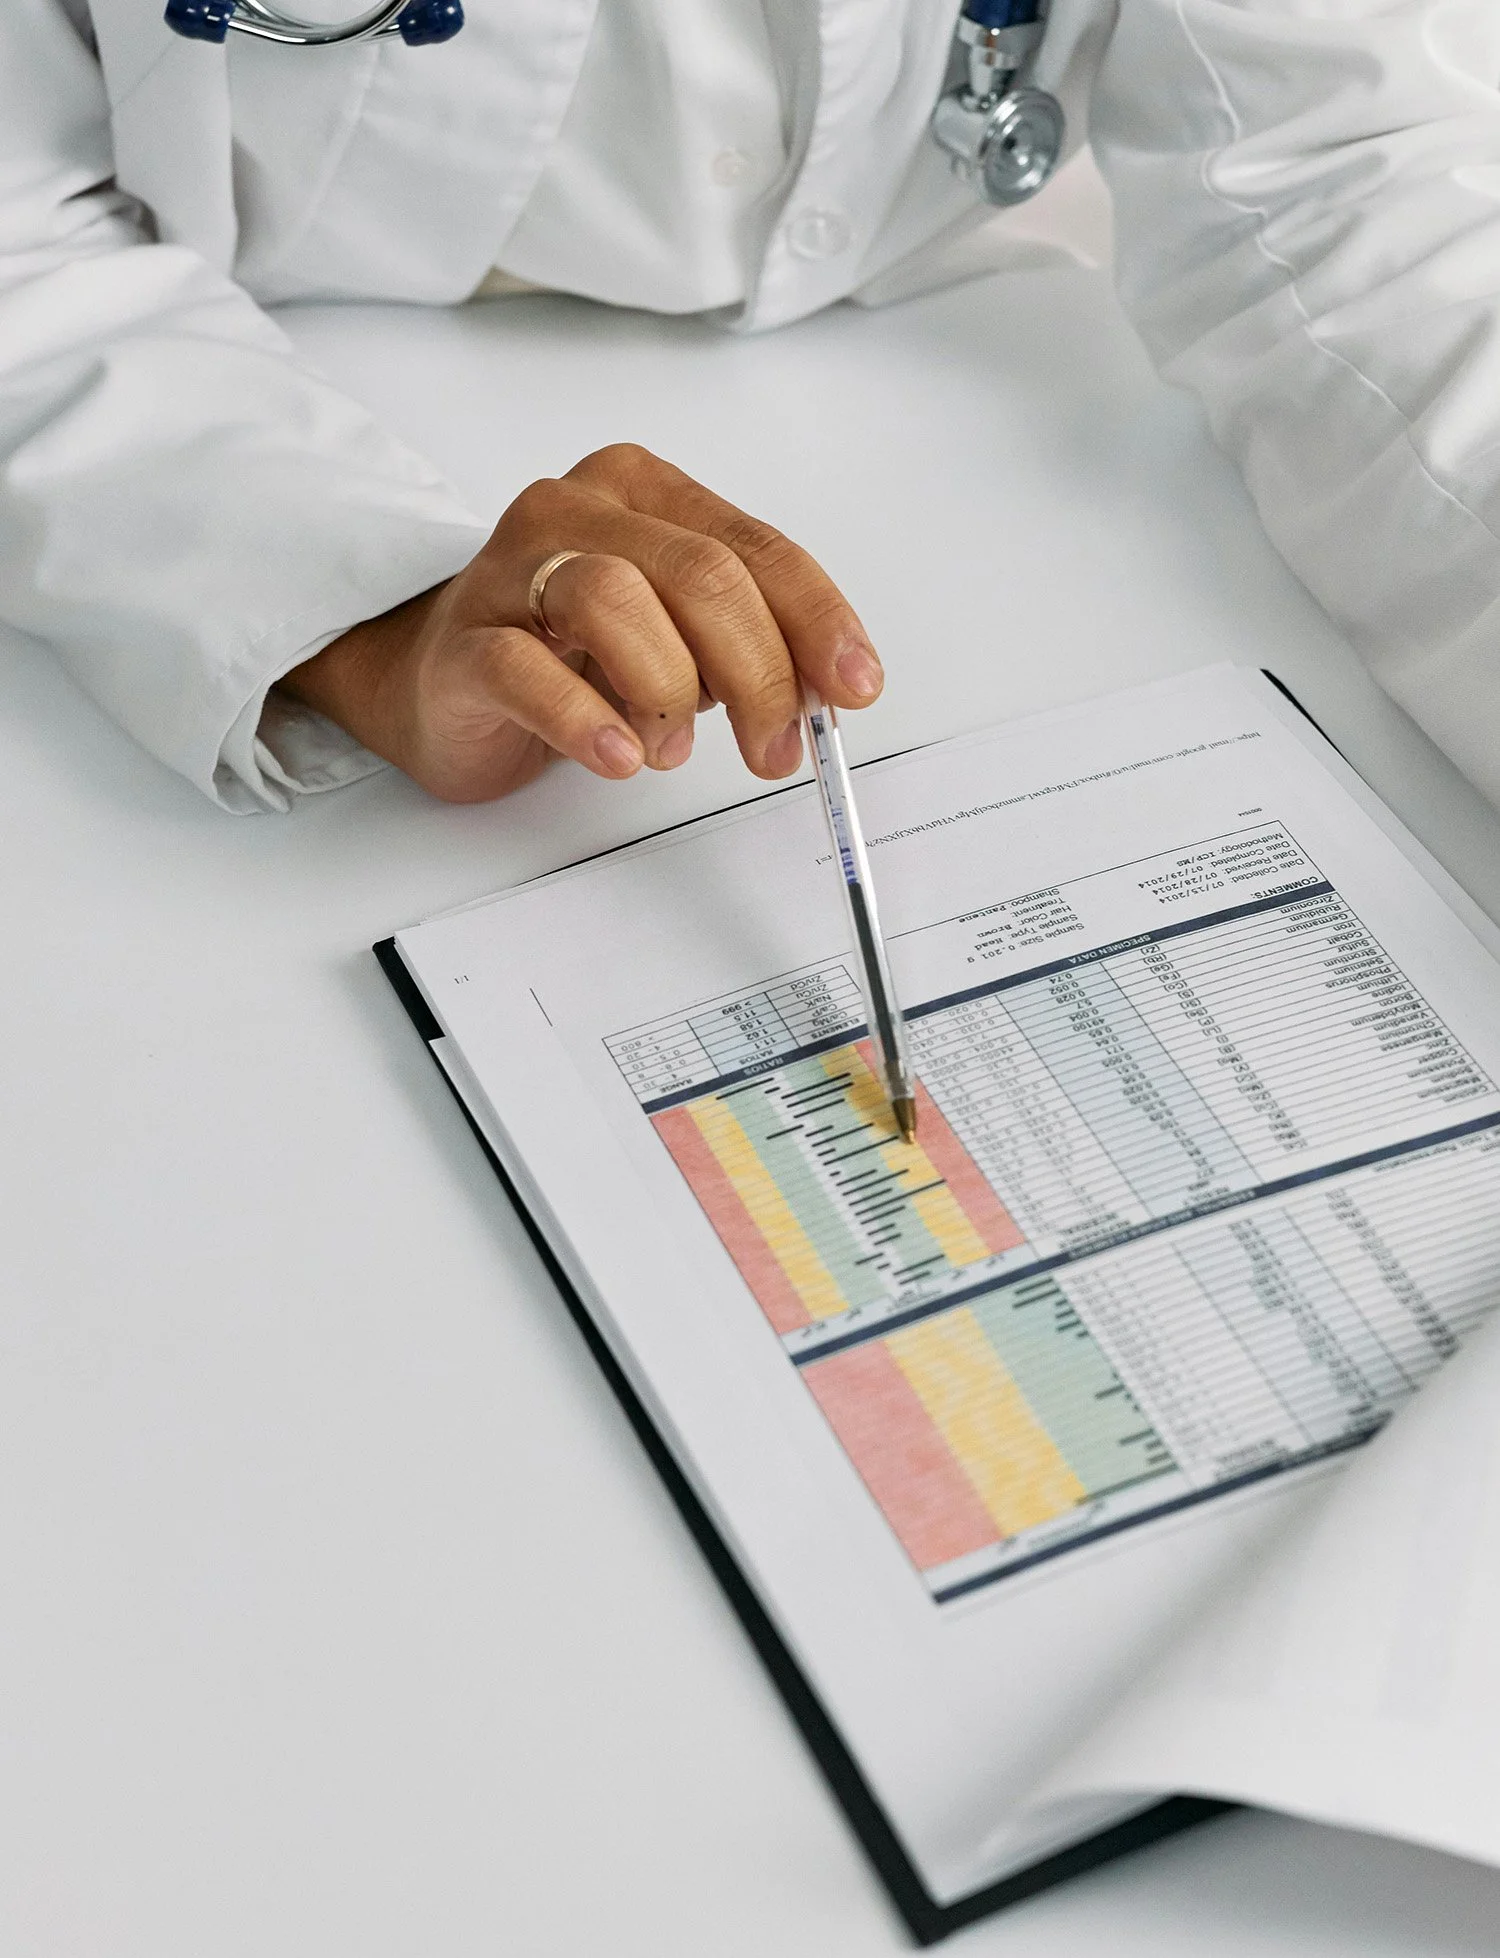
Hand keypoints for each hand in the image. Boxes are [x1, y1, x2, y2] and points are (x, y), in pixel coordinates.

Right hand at [277, 443, 883, 801]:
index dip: (815, 621)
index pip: (754, 549)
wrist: (437, 683)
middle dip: (759, 673)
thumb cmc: (568, 655)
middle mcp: (577, 512)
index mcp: (643, 494)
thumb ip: (745, 646)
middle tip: (775, 749)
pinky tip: (619, 756)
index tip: (852, 687)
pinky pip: (527, 669)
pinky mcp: (464, 641)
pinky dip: (586, 720)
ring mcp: (511, 570)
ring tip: (669, 748)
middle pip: (698, 575)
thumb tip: (825, 689)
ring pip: (615, 600)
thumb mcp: (678, 638)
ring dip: (667, 690)